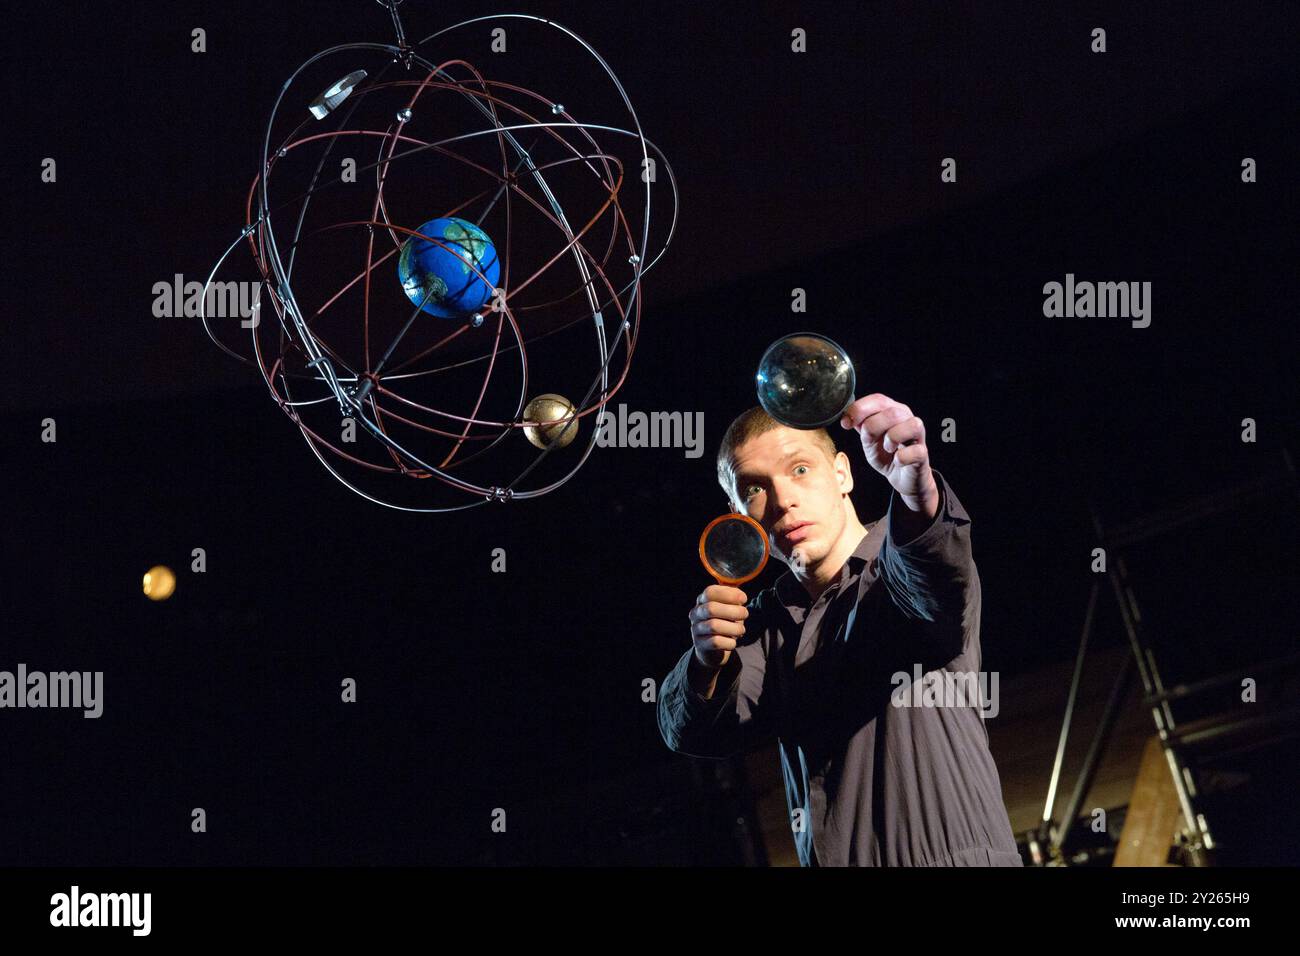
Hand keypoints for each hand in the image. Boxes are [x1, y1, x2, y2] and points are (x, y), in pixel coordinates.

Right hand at [688, 585, 748, 669]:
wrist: (713, 650)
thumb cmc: (724, 624)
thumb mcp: (729, 609)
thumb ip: (734, 601)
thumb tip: (740, 597)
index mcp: (702, 601)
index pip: (710, 592)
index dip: (729, 594)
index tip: (744, 599)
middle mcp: (696, 614)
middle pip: (711, 608)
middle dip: (734, 611)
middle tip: (745, 614)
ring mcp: (696, 630)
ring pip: (714, 626)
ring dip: (734, 628)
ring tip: (741, 630)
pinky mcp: (700, 645)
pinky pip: (716, 642)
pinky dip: (729, 642)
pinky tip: (733, 642)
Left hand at [840, 394, 938, 514]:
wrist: (901, 477)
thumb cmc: (886, 454)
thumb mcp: (869, 439)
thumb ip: (861, 426)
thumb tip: (848, 417)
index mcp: (893, 410)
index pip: (878, 400)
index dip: (859, 409)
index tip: (845, 423)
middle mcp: (908, 418)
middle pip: (892, 412)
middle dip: (873, 427)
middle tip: (868, 440)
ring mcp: (918, 436)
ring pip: (910, 426)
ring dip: (892, 439)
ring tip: (888, 448)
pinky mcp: (923, 453)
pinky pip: (914, 451)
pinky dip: (901, 458)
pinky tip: (897, 461)